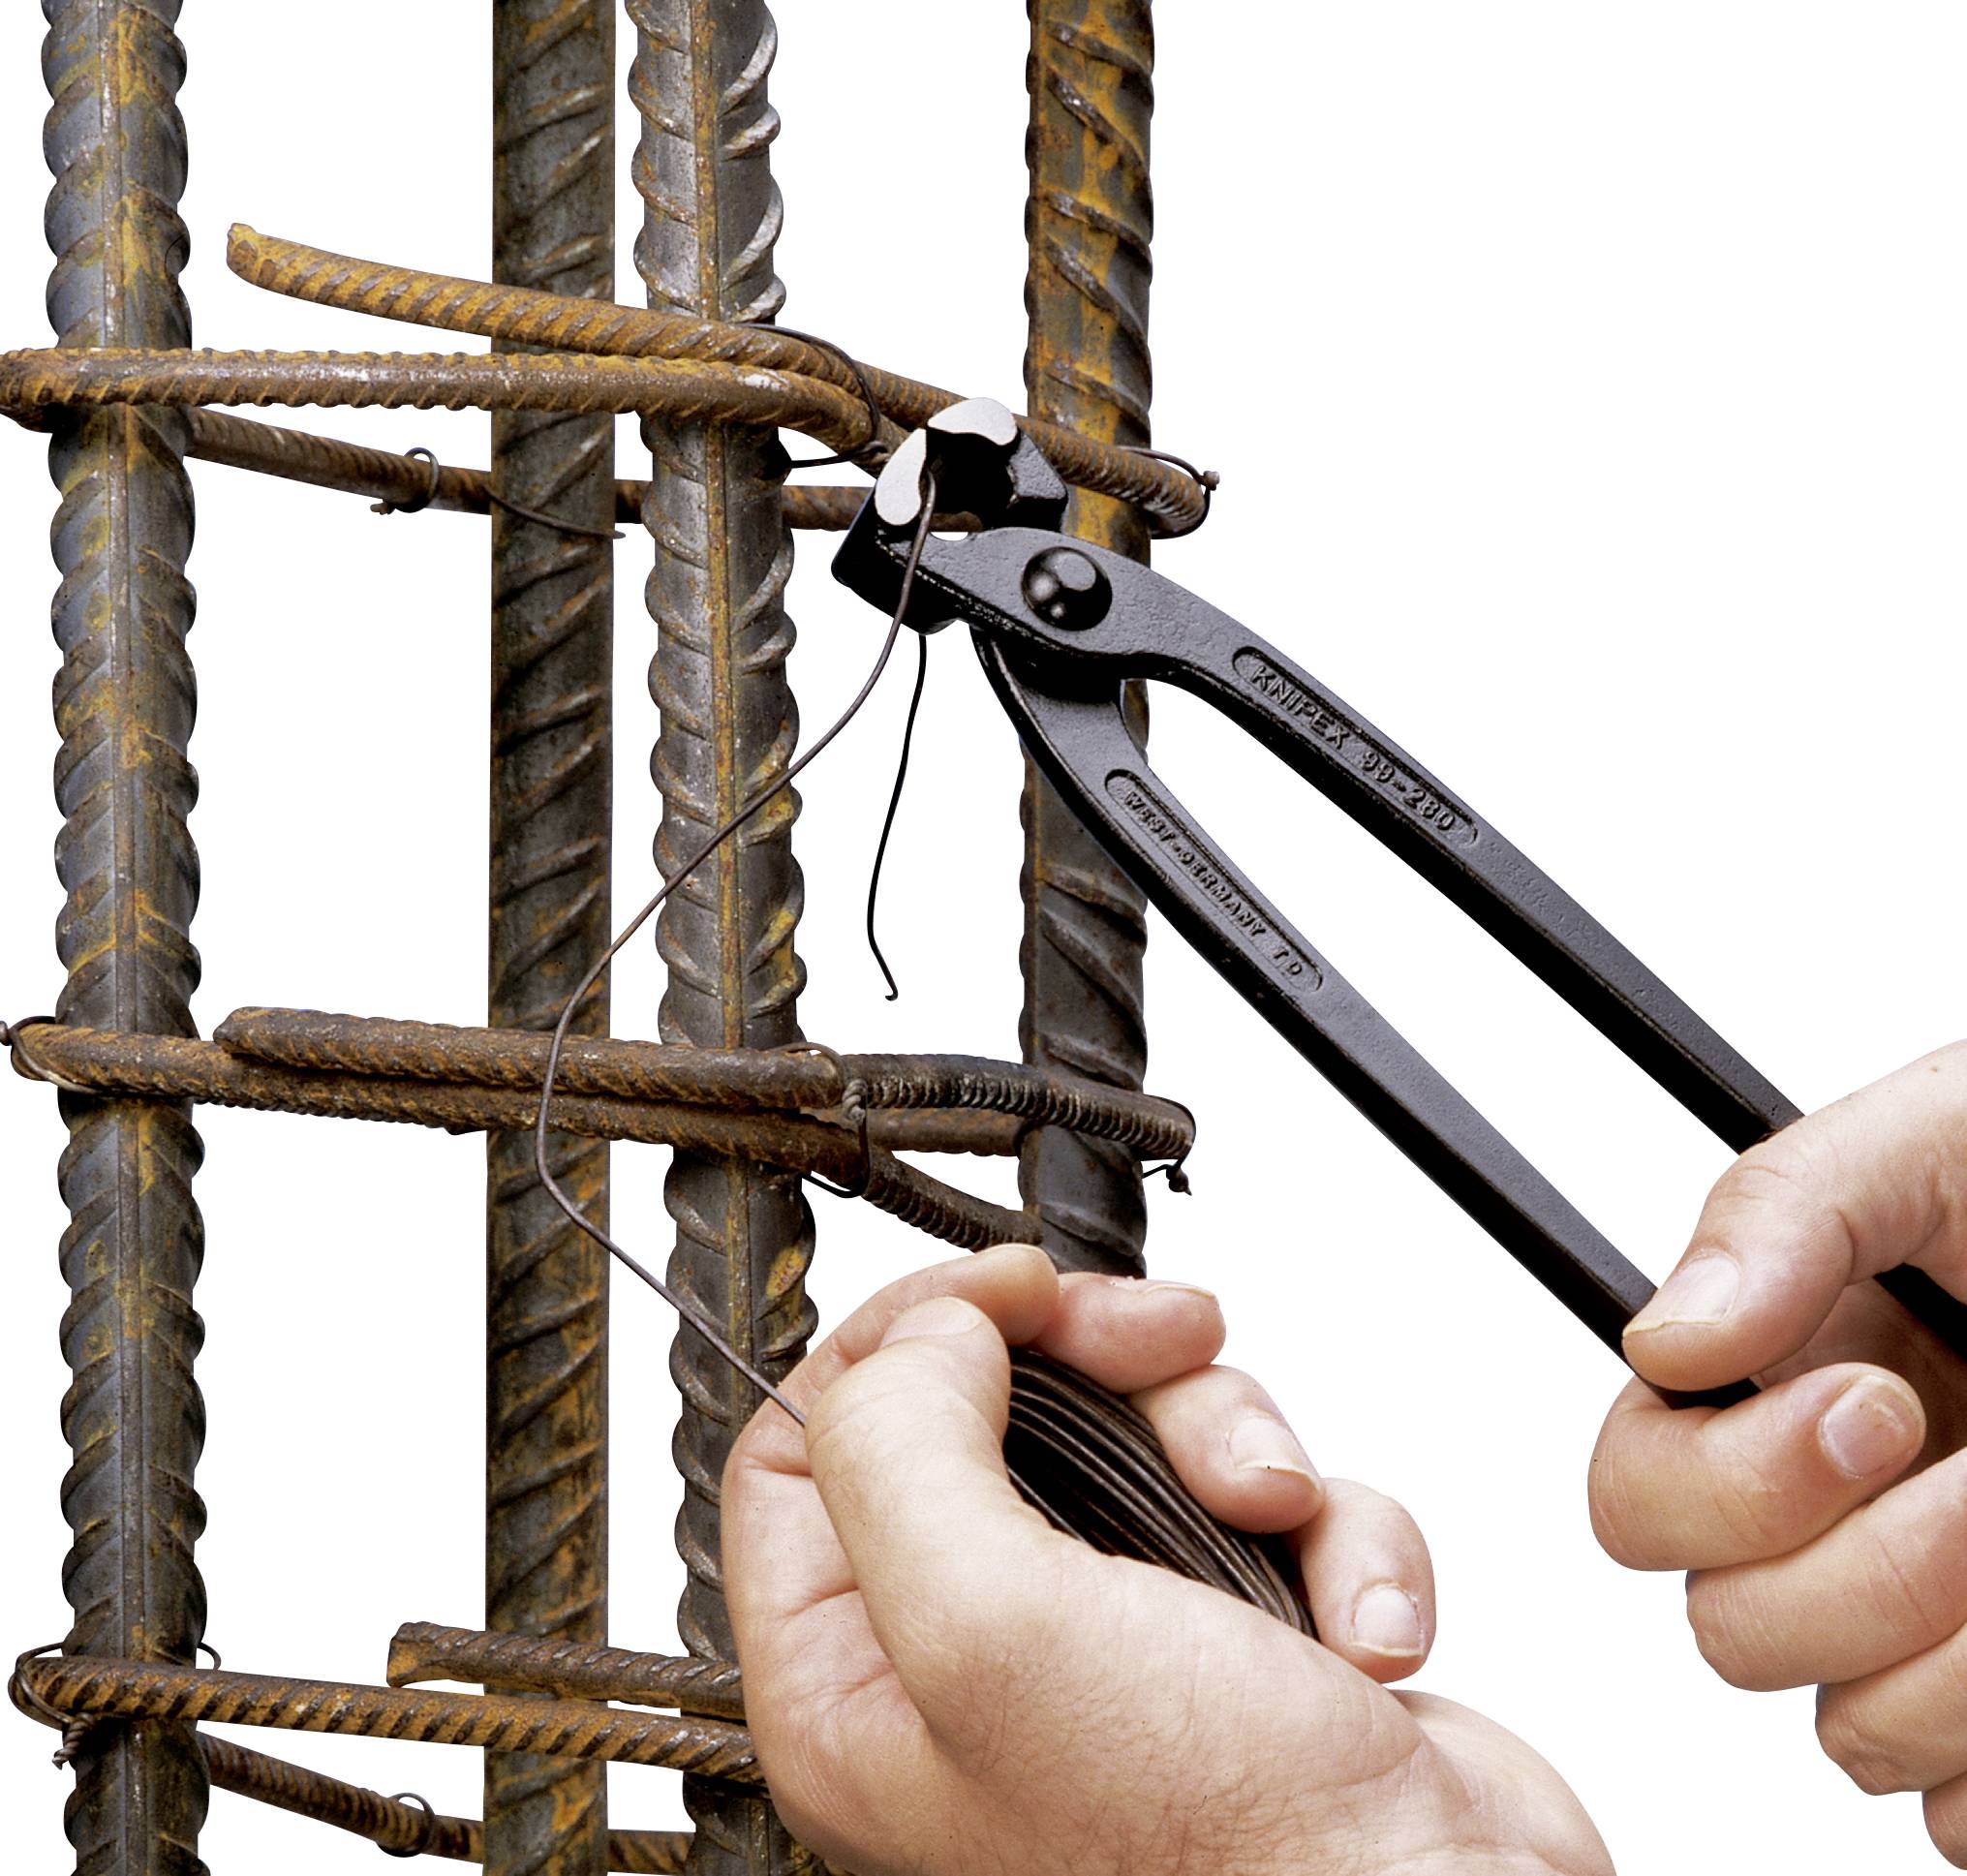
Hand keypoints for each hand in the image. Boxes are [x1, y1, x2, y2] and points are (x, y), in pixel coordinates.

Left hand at [724, 1243, 1608, 1875]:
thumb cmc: (1219, 1852)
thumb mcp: (990, 1628)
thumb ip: (902, 1448)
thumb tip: (930, 1333)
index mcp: (857, 1679)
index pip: (805, 1440)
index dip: (904, 1338)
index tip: (1006, 1297)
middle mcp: (973, 1656)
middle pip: (996, 1405)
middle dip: (1103, 1360)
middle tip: (1158, 1343)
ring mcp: (1116, 1642)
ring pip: (1148, 1431)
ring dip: (1231, 1444)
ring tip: (1267, 1515)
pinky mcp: (1245, 1631)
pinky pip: (1272, 1496)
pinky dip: (1330, 1535)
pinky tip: (1349, 1628)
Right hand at [1589, 1043, 1966, 1862]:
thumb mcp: (1942, 1142)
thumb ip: (1783, 1210)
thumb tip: (1666, 1339)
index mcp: (1767, 1392)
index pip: (1636, 1502)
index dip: (1734, 1484)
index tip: (1879, 1407)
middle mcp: (1821, 1524)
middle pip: (1734, 1634)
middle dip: (1876, 1570)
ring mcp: (1916, 1633)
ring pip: (1854, 1734)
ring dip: (1962, 1662)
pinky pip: (1962, 1817)